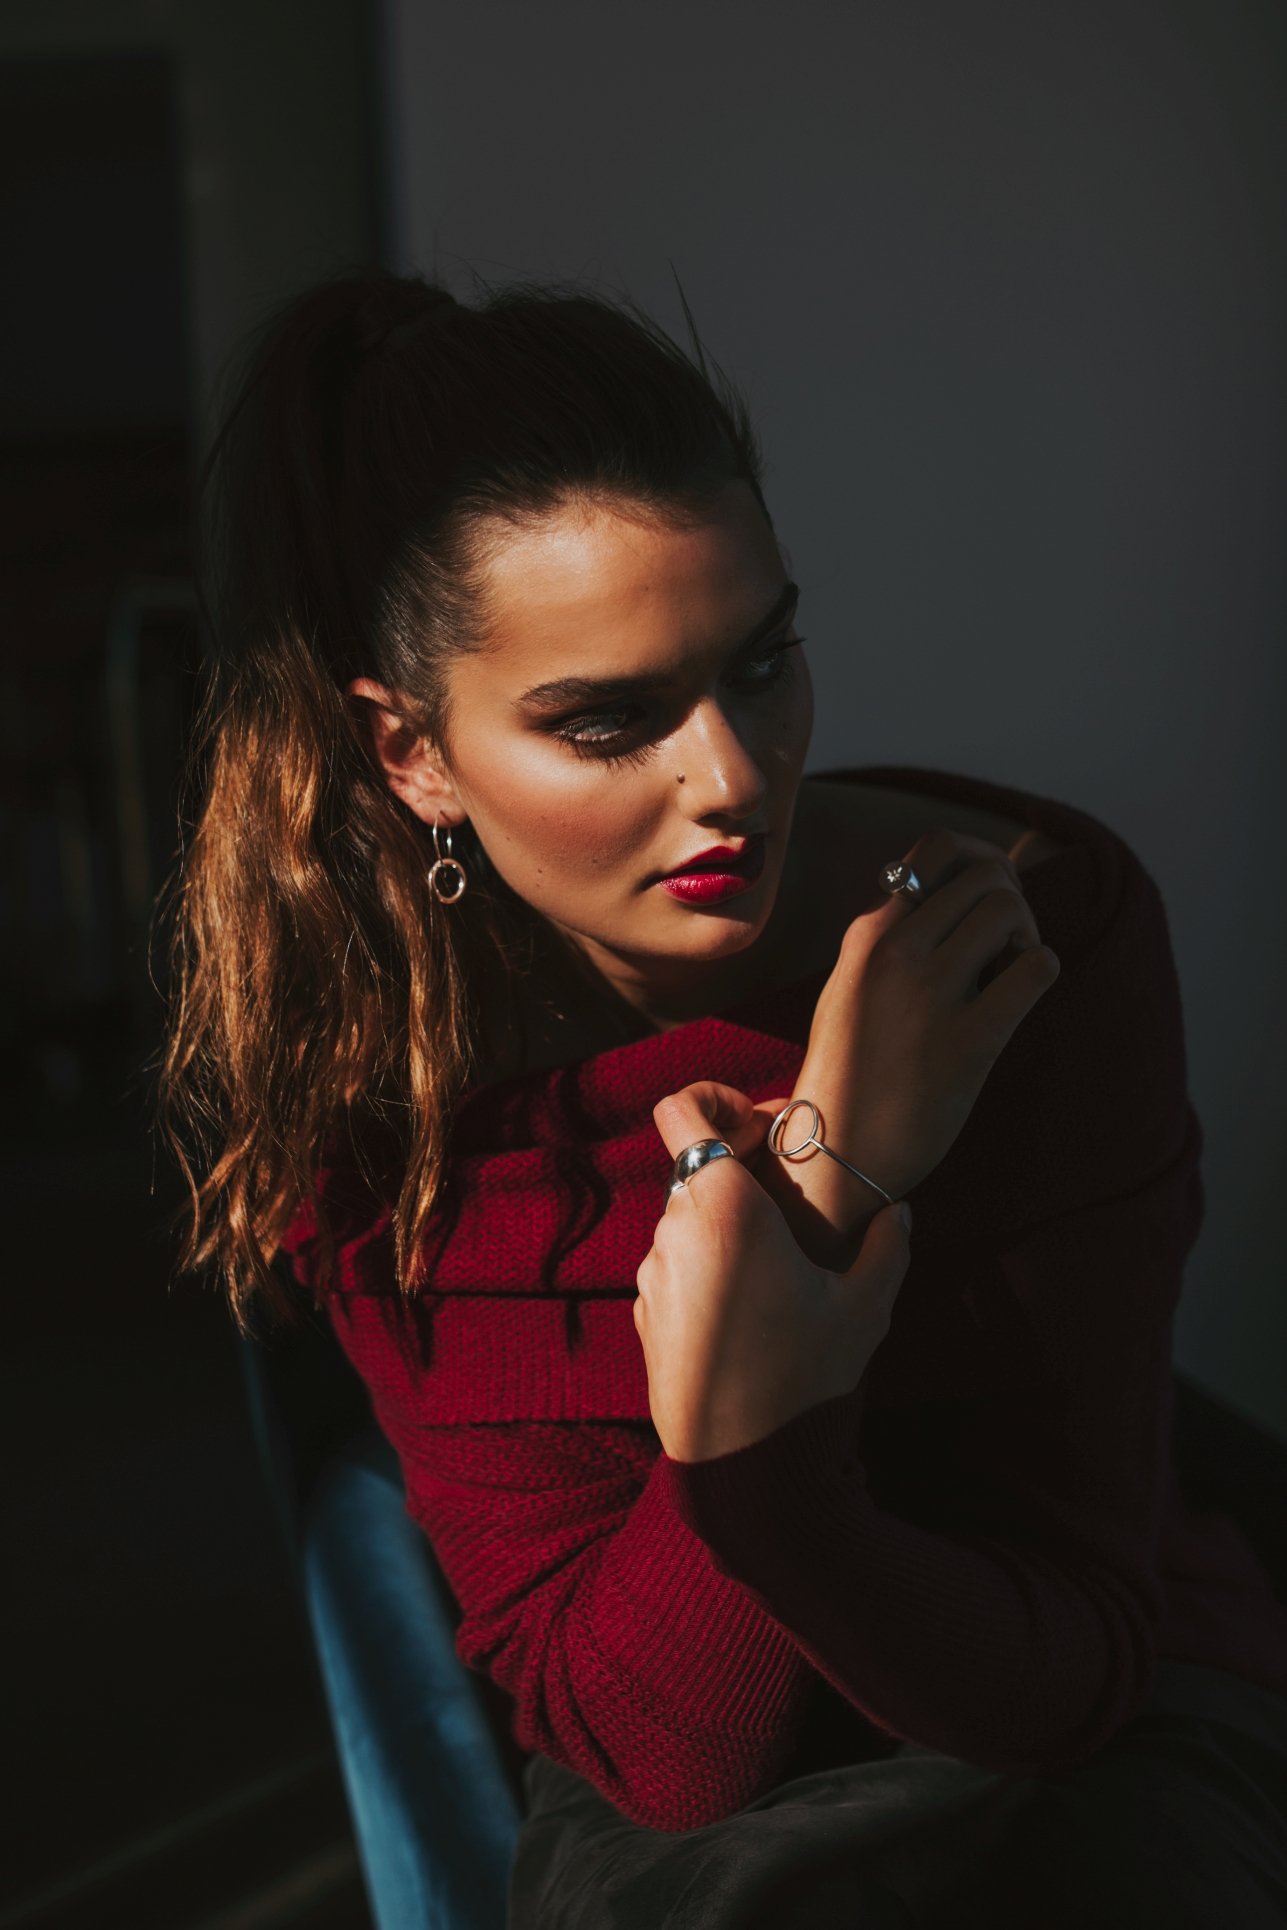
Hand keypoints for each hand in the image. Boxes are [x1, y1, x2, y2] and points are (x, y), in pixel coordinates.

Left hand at [636, 1086, 912, 1461]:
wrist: (744, 1464)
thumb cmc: (805, 1376)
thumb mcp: (864, 1308)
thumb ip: (884, 1249)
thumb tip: (897, 1215)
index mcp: (724, 1207)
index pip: (681, 1111)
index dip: (714, 1101)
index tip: (759, 1129)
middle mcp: (675, 1230)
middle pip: (697, 1169)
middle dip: (741, 1176)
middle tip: (792, 1208)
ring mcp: (653, 1274)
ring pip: (689, 1222)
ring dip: (728, 1230)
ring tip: (781, 1273)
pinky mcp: (644, 1314)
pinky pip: (679, 1268)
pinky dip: (710, 1272)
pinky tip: (754, 1314)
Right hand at [752, 828, 1060, 1267]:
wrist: (837, 1148)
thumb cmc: (848, 1070)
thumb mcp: (850, 984)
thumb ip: (890, 937)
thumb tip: (951, 894)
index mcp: (866, 933)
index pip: (937, 850)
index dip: (979, 864)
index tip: (986, 899)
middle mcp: (895, 951)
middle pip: (985, 876)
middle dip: (1012, 901)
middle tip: (1007, 945)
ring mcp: (929, 994)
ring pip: (1008, 908)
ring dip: (1026, 933)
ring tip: (1011, 971)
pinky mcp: (968, 1040)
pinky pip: (1035, 968)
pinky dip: (1042, 971)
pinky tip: (1022, 996)